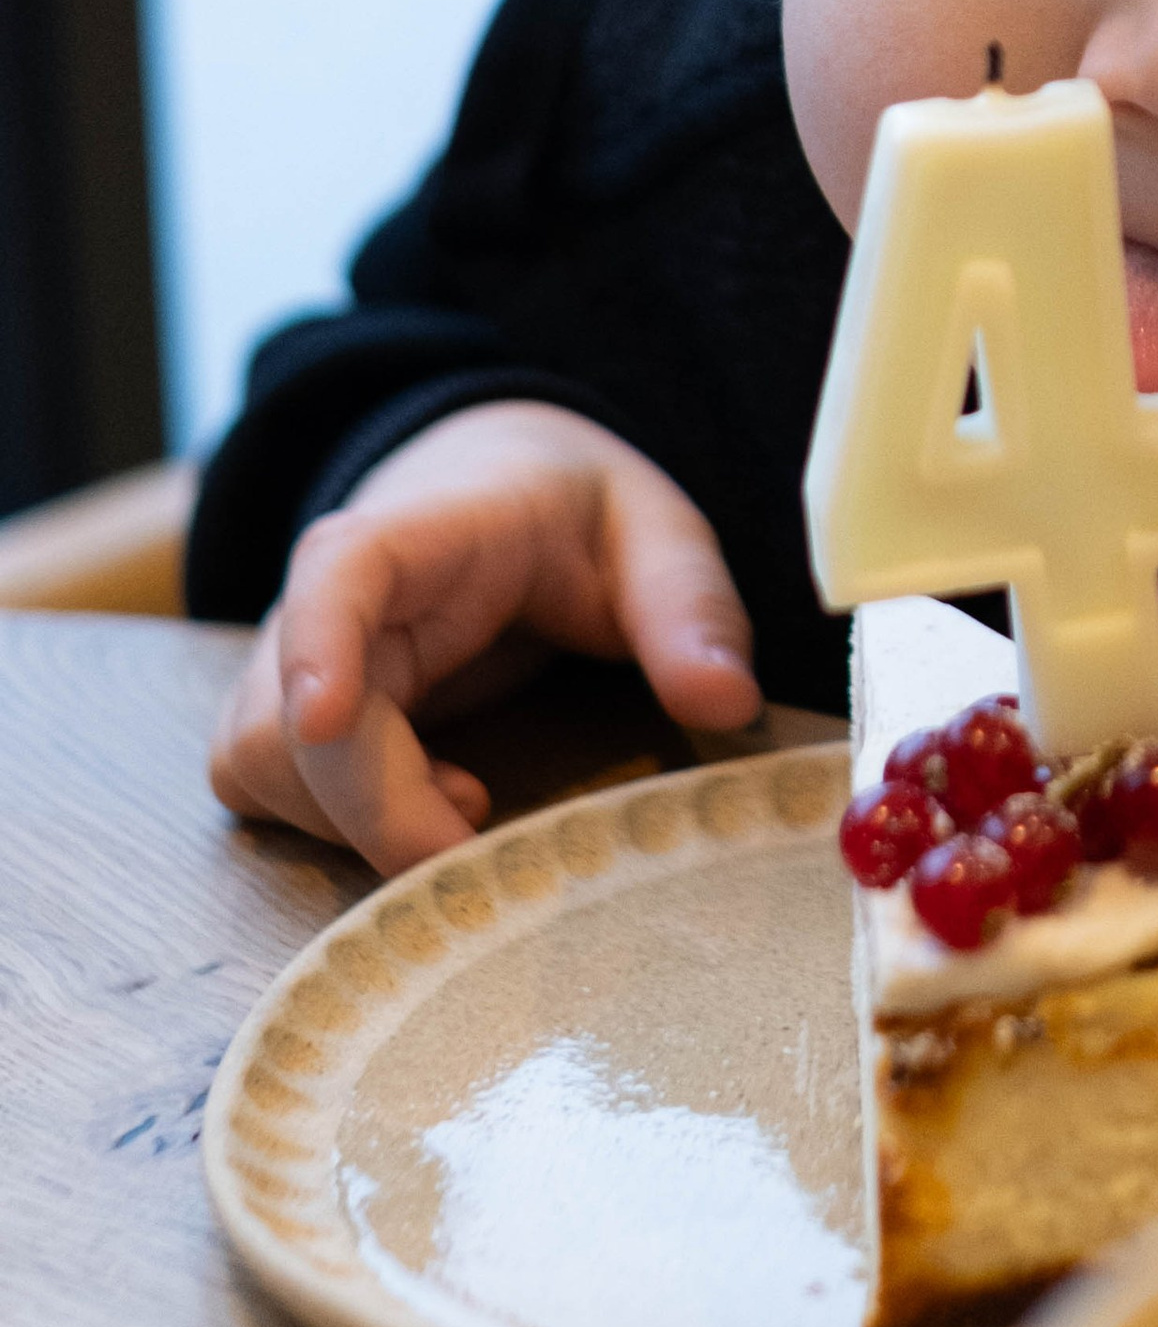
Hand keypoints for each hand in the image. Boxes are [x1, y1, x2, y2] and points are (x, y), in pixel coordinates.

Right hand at [210, 402, 761, 877]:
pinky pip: (268, 788)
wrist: (496, 484)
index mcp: (421, 531)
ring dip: (357, 819)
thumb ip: (691, 611)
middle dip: (377, 802)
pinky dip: (338, 825)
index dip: (320, 642)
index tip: (327, 716)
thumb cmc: (570, 510)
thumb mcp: (655, 533)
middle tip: (484, 842)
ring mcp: (295, 661)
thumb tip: (727, 703)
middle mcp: (328, 598)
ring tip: (473, 806)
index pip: (339, 571)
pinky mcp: (291, 718)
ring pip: (262, 764)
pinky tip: (434, 808)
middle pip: (288, 713)